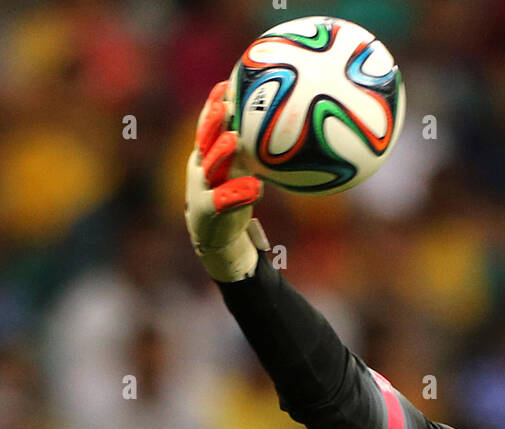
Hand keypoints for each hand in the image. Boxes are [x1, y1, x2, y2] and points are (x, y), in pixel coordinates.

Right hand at [184, 79, 269, 282]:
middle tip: (227, 103)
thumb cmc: (233, 198)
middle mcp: (200, 169)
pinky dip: (238, 193)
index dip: (213, 105)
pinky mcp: (208, 214)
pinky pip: (223, 201)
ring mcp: (202, 191)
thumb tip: (277, 120)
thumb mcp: (239, 169)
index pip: (208, 126)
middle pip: (205, 141)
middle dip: (214, 121)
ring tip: (234, 140)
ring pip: (210, 168)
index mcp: (206, 155)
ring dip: (221, 153)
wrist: (219, 242)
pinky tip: (254, 187)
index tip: (226, 84)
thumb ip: (249, 148)